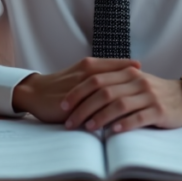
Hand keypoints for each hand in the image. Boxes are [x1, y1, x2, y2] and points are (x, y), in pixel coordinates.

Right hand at [11, 57, 140, 122]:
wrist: (34, 93)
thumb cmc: (59, 85)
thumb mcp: (79, 75)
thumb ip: (97, 75)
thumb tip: (119, 79)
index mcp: (88, 65)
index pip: (115, 64)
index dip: (129, 67)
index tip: (144, 71)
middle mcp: (85, 72)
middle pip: (114, 75)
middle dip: (131, 81)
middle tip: (147, 85)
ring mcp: (79, 86)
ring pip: (104, 90)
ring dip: (120, 97)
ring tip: (136, 103)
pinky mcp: (71, 101)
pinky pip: (91, 106)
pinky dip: (104, 110)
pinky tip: (115, 116)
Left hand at [61, 67, 181, 132]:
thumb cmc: (152, 92)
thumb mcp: (133, 83)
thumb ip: (112, 84)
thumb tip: (82, 95)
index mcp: (127, 73)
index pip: (96, 79)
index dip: (77, 93)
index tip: (63, 106)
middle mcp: (137, 81)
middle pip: (104, 92)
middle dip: (83, 108)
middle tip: (70, 122)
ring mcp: (148, 96)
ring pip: (119, 105)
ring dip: (101, 117)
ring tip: (88, 128)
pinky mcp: (159, 110)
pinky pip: (139, 117)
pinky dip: (124, 124)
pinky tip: (113, 132)